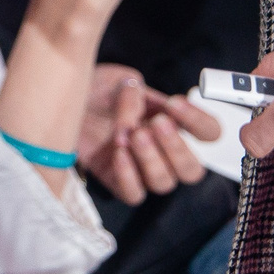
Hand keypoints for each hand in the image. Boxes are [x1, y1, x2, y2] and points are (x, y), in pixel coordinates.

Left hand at [78, 64, 219, 204]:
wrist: (65, 102)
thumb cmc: (98, 92)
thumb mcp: (118, 80)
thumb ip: (132, 92)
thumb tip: (136, 105)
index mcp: (175, 123)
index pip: (208, 132)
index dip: (199, 121)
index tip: (174, 104)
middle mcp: (164, 151)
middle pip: (192, 171)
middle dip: (177, 148)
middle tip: (157, 124)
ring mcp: (142, 170)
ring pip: (164, 183)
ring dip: (151, 159)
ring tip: (132, 135)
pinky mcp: (118, 182)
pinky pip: (134, 193)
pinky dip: (128, 175)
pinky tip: (119, 153)